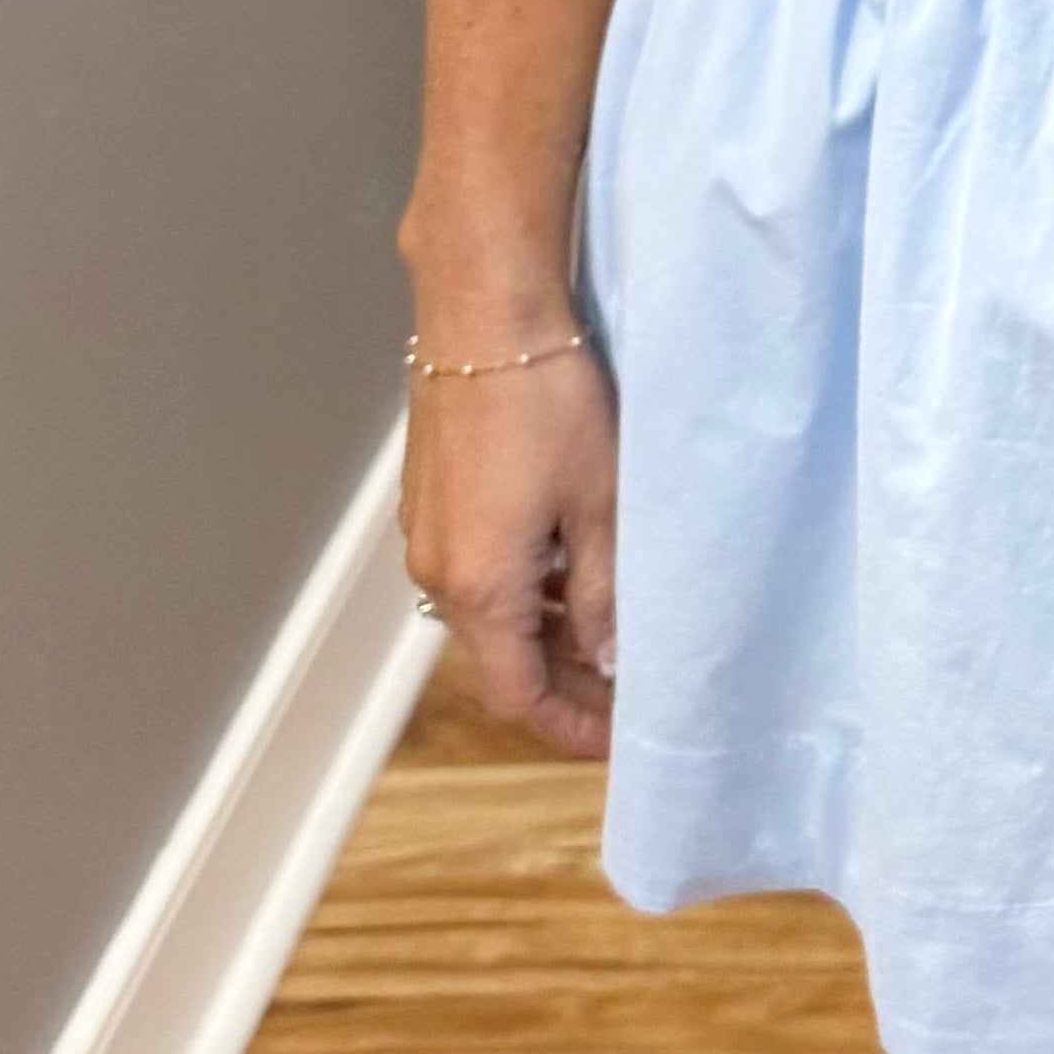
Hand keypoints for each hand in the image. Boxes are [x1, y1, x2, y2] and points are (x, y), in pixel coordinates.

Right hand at [399, 345, 618, 759]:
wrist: (487, 314)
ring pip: (490, 610)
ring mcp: (427, 533)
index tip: (616, 739)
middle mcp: (437, 571)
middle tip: (625, 685)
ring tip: (611, 624)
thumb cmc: (549, 404)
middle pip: (501, 657)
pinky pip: (477, 566)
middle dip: (563, 678)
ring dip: (545, 627)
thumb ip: (603, 595)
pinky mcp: (431, 496)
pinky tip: (570, 561)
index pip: (518, 695)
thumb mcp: (599, 507)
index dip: (569, 725)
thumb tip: (607, 660)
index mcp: (479, 588)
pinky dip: (523, 583)